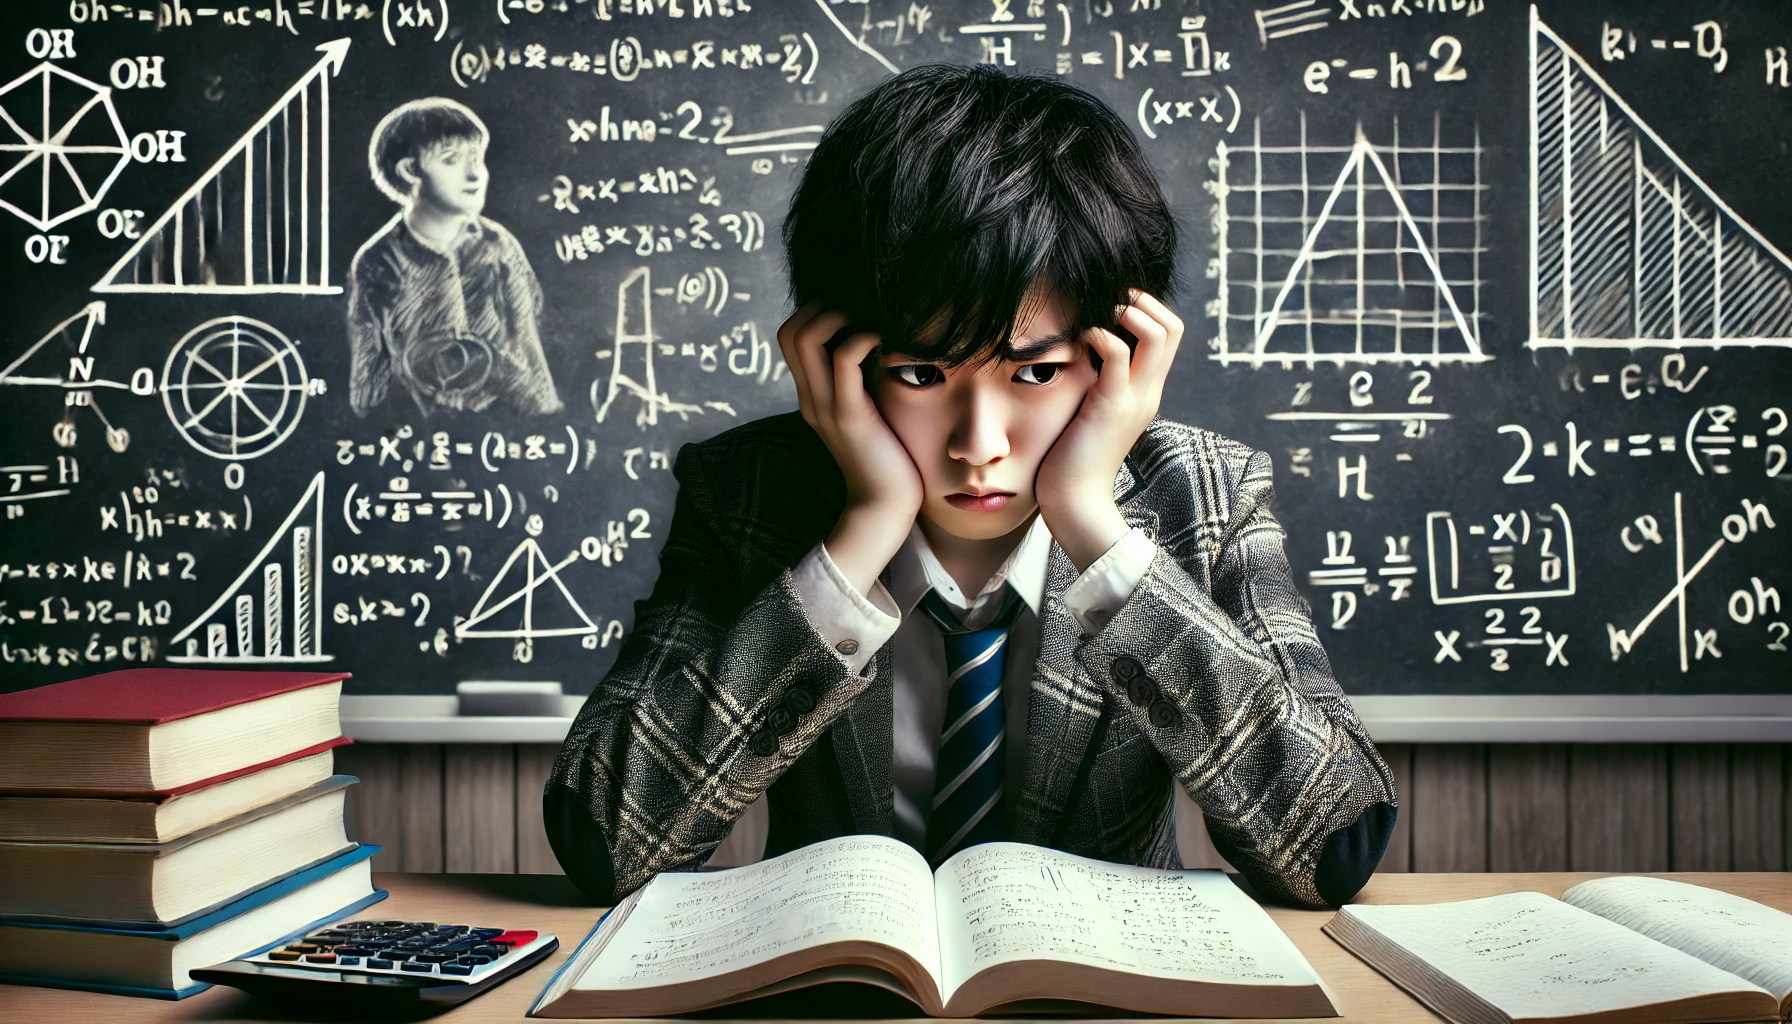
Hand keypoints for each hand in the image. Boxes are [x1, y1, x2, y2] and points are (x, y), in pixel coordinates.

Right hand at [777, 301, 923, 593]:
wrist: (884, 508)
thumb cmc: (887, 459)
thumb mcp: (869, 414)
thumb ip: (864, 385)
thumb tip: (882, 348)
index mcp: (813, 397)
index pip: (791, 337)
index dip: (817, 314)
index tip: (854, 314)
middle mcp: (811, 398)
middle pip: (790, 331)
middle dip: (823, 308)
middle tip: (861, 313)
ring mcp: (826, 407)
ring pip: (806, 337)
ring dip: (838, 316)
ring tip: (870, 323)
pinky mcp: (850, 416)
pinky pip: (843, 360)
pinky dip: (862, 338)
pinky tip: (886, 341)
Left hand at [1035, 289, 1183, 569]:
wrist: (1075, 501)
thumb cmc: (1074, 456)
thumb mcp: (1092, 410)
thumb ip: (1096, 382)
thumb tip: (1078, 351)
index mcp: (1146, 392)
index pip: (1170, 335)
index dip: (1148, 309)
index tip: (1115, 304)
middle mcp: (1149, 392)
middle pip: (1174, 328)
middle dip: (1143, 301)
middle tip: (1110, 301)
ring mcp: (1134, 399)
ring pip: (1159, 335)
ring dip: (1129, 312)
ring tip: (1101, 316)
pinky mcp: (1110, 406)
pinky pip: (1118, 354)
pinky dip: (1101, 335)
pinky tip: (1081, 338)